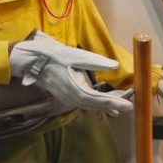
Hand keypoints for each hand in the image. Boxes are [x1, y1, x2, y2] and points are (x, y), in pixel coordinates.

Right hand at [9, 31, 132, 115]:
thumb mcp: (75, 55)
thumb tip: (115, 65)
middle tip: (130, 106)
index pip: (99, 100)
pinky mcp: (68, 95)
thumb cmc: (54, 56)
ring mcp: (70, 98)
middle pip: (97, 105)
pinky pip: (86, 103)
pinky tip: (107, 107)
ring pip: (91, 106)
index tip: (129, 106)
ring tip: (122, 106)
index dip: (115, 103)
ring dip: (107, 106)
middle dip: (114, 106)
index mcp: (76, 89)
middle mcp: (74, 97)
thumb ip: (95, 62)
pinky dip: (98, 105)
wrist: (32, 61)